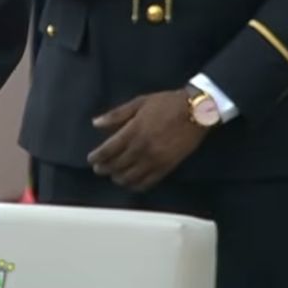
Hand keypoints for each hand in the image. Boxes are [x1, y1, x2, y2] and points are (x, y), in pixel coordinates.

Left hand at [88, 89, 209, 189]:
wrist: (196, 111)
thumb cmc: (166, 103)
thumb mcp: (139, 102)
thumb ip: (117, 114)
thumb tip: (96, 124)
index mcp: (133, 131)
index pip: (108, 150)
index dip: (97, 157)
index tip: (91, 160)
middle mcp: (141, 148)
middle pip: (116, 165)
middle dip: (104, 169)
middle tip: (99, 169)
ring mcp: (154, 160)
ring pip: (130, 177)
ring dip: (118, 178)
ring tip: (114, 176)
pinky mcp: (166, 167)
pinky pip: (147, 182)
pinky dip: (136, 185)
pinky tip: (131, 183)